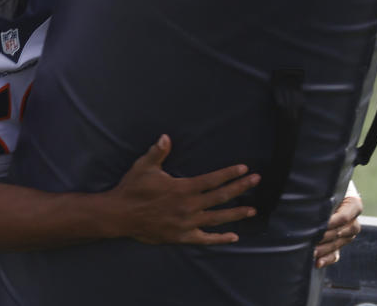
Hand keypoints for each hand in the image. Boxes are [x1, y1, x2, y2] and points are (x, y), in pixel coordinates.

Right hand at [107, 134, 260, 245]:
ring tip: (252, 209)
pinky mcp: (181, 237)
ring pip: (217, 218)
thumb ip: (158, 152)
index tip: (244, 169)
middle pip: (220, 197)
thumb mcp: (144, 166)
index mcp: (183, 188)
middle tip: (257, 181)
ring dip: (236, 213)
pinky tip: (233, 236)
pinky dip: (220, 238)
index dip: (229, 174)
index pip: (213, 180)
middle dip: (240, 188)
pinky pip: (205, 239)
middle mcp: (189, 206)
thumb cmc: (132, 188)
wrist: (120, 215)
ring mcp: (187, 224)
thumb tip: (166, 137)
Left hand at [314, 195, 362, 267]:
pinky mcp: (338, 242)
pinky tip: (317, 263)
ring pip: (339, 243)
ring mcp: (347, 233)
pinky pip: (336, 253)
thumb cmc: (326, 186)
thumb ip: (326, 197)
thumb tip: (313, 204)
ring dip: (324, 249)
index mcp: (354, 204)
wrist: (326, 190)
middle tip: (310, 239)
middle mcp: (354, 220)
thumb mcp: (330, 188)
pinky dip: (327, 259)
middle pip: (342, 232)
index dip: (331, 223)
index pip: (344, 217)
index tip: (318, 225)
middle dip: (325, 237)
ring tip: (311, 252)